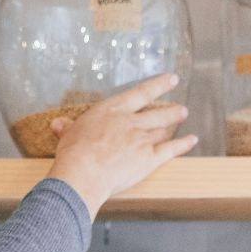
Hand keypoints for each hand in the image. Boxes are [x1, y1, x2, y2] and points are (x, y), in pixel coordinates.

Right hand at [44, 74, 196, 217]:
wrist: (85, 172)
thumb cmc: (74, 152)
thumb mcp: (68, 134)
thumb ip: (68, 127)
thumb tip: (59, 124)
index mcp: (112, 111)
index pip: (140, 94)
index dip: (158, 85)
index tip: (171, 79)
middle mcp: (131, 122)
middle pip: (156, 112)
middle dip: (170, 108)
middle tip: (181, 107)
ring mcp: (142, 139)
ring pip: (163, 128)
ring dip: (174, 122)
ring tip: (182, 116)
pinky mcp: (149, 159)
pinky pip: (170, 149)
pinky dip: (183, 144)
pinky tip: (192, 140)